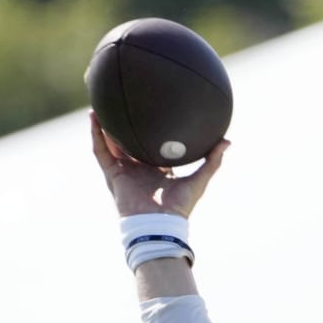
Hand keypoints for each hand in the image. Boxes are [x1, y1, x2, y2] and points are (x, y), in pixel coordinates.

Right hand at [89, 111, 228, 217]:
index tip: (154, 109)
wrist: (159, 223)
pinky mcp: (112, 175)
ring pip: (112, 143)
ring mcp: (125, 171)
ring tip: (105, 101)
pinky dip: (96, 134)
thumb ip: (212, 161)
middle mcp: (140, 169)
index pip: (153, 145)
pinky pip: (101, 151)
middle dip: (127, 123)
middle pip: (130, 141)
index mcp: (158, 170)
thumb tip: (228, 141)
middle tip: (128, 100)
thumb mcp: (199, 180)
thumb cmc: (179, 206)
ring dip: (107, 124)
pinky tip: (94, 116)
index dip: (152, 130)